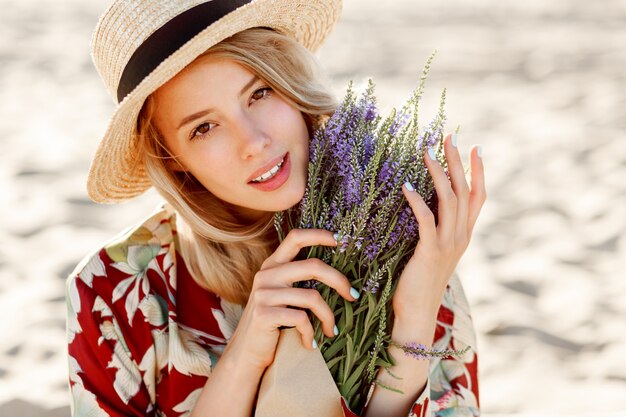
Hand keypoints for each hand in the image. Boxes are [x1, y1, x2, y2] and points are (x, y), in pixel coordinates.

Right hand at [222, 229, 358, 372]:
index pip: (295, 237)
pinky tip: (310, 343)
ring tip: (331, 330)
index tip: (341, 240)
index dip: (319, 235)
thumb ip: (297, 279)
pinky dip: (311, 333)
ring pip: (312, 297)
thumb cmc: (272, 324)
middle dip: (339, 281)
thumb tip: (338, 274)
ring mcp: (263, 294)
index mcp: (272, 265)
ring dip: (328, 317)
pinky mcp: (263, 314)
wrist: (246, 354)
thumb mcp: (281, 296)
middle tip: (353, 296)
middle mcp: (266, 275)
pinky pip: (301, 319)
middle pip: (314, 266)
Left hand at [393, 133, 485, 318]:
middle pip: (464, 191)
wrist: (417, 313)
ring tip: (427, 153)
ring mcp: (448, 244)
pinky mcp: (430, 252)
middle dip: (458, 162)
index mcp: (465, 235)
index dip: (479, 171)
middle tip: (450, 136)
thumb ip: (437, 230)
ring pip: (448, 200)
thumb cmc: (419, 282)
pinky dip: (418, 201)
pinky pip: (427, 221)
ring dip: (438, 174)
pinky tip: (406, 186)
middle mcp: (461, 237)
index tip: (475, 147)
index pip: (478, 197)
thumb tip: (428, 205)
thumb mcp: (435, 252)